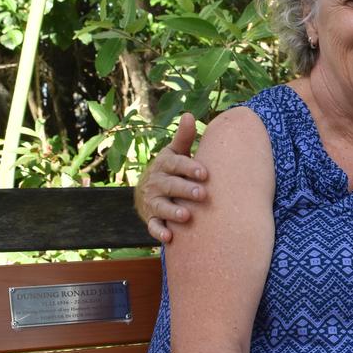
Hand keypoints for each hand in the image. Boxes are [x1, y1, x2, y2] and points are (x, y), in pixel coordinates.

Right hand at [135, 113, 208, 242]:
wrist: (148, 192)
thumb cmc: (171, 170)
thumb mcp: (175, 153)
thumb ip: (184, 138)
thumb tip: (189, 115)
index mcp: (165, 165)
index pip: (176, 164)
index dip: (189, 168)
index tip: (204, 172)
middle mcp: (157, 183)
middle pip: (170, 185)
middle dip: (185, 190)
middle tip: (202, 194)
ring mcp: (153, 201)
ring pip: (161, 207)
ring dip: (173, 212)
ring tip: (187, 216)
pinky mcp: (151, 218)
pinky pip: (153, 226)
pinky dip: (159, 232)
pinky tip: (169, 237)